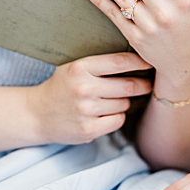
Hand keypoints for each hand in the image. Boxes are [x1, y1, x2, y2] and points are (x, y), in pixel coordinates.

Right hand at [30, 52, 152, 144]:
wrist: (37, 114)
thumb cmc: (61, 87)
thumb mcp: (75, 68)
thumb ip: (101, 65)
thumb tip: (140, 60)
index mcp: (80, 68)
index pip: (119, 62)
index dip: (140, 62)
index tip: (152, 62)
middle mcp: (83, 88)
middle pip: (128, 85)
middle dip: (142, 85)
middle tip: (148, 84)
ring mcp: (86, 110)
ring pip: (124, 104)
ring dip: (124, 102)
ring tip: (112, 100)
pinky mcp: (89, 129)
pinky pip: (118, 120)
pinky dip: (116, 117)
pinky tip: (104, 114)